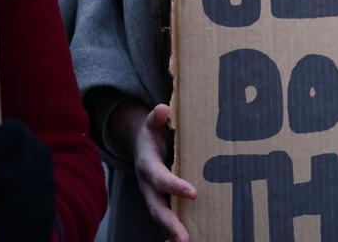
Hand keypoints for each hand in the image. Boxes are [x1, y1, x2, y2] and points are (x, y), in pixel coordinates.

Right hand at [131, 103, 195, 241]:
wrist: (141, 146)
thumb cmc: (152, 133)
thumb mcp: (151, 123)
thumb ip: (156, 118)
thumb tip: (163, 109)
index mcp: (147, 164)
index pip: (159, 178)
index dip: (174, 185)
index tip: (193, 192)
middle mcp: (148, 185)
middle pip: (156, 207)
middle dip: (169, 223)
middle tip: (183, 238)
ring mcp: (154, 196)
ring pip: (161, 217)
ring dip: (173, 232)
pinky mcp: (163, 202)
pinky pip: (169, 217)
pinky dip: (177, 230)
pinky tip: (196, 236)